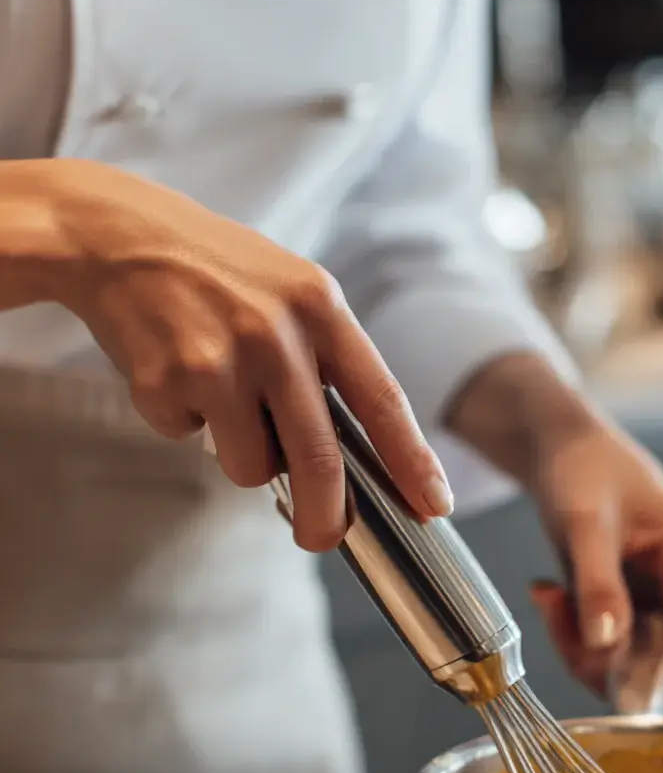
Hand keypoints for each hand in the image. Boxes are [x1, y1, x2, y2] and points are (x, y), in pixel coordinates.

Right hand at [42, 161, 453, 549]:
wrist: (118, 234)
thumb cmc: (217, 272)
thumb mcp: (290, 292)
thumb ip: (325, 361)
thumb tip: (352, 457)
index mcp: (320, 307)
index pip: (382, 399)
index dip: (412, 461)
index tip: (434, 505)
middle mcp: (276, 334)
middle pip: (319, 458)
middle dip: (325, 515)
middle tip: (321, 538)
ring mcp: (221, 359)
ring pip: (251, 465)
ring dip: (242, 457)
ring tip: (220, 399)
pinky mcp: (167, 381)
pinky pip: (191, 440)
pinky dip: (186, 423)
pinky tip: (174, 372)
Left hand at [446, 355, 662, 708]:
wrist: (559, 450)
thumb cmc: (585, 467)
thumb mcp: (585, 520)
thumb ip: (597, 581)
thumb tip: (607, 643)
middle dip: (627, 668)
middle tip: (579, 649)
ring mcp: (651, 600)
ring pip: (634, 659)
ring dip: (587, 651)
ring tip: (549, 599)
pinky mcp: (621, 608)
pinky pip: (604, 647)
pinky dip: (572, 636)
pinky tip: (547, 595)